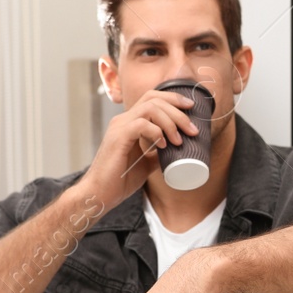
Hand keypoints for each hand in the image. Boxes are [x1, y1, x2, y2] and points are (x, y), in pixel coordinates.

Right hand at [82, 87, 200, 211]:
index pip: (152, 98)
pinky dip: (156, 131)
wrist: (100, 194)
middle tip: (192, 129)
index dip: (173, 99)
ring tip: (180, 139)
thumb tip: (176, 151)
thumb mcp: (146, 163)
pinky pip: (141, 124)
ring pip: (149, 108)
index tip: (192, 108)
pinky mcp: (118, 138)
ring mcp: (119, 127)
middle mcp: (123, 120)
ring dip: (170, 121)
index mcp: (130, 123)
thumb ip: (158, 153)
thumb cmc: (120, 180)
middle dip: (178, 110)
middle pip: (154, 99)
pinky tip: (163, 145)